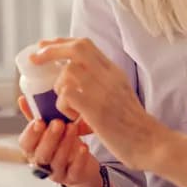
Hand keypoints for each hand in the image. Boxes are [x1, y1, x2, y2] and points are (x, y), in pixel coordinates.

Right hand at [17, 98, 101, 186]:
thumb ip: (36, 116)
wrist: (81, 166)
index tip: (39, 121)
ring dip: (65, 144)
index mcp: (33, 150)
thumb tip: (23, 99)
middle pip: (42, 154)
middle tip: (58, 123)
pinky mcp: (72, 178)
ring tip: (73, 128)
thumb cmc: (62, 143)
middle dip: (49, 138)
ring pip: (57, 161)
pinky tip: (83, 147)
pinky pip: (74, 170)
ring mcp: (57, 173)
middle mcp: (42, 164)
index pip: (26, 144)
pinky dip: (79, 159)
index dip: (31, 133)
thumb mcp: (49, 129)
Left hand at [30, 37, 164, 170]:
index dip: (61, 42)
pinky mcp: (97, 109)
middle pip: (76, 48)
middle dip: (51, 50)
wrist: (151, 143)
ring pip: (68, 72)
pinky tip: (72, 118)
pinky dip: (63, 105)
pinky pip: (67, 94)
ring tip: (65, 105)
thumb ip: (103, 83)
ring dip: (58, 87)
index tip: (45, 46)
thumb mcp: (121, 94)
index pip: (85, 45)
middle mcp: (109, 76)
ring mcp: (103, 91)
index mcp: (114, 71)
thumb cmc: (133, 125)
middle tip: (35, 58)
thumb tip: (75, 77)